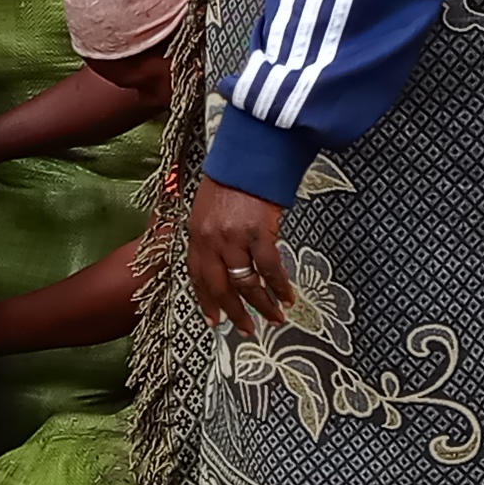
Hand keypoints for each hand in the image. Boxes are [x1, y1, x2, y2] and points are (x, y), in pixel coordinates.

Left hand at [185, 177, 294, 339]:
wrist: (249, 155)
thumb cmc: (232, 178)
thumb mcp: (208, 208)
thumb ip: (212, 236)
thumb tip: (224, 262)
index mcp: (196, 235)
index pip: (198, 277)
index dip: (206, 301)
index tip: (214, 321)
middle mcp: (211, 241)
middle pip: (221, 287)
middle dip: (234, 312)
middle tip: (246, 329)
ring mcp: (234, 239)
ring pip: (246, 284)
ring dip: (261, 305)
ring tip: (273, 319)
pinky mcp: (258, 234)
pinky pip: (269, 269)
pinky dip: (279, 286)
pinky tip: (287, 297)